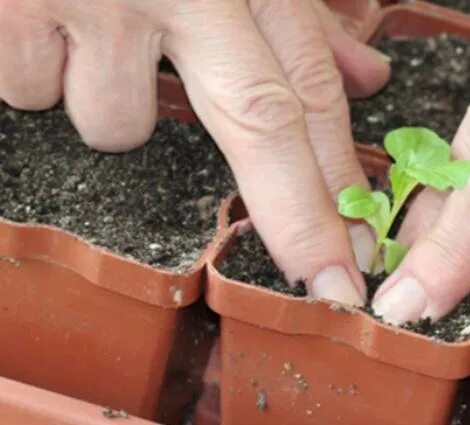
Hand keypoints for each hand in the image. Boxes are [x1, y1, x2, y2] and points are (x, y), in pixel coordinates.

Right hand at [0, 0, 389, 305]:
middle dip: (298, 218)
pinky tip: (29, 9)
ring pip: (116, 122)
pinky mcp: (7, 12)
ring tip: (85, 22)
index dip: (338, 177)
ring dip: (106, 97)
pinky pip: (28, 87)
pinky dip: (30, 65)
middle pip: (259, 121)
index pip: (310, 85)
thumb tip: (363, 77)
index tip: (359, 250)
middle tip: (331, 281)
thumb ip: (291, 12)